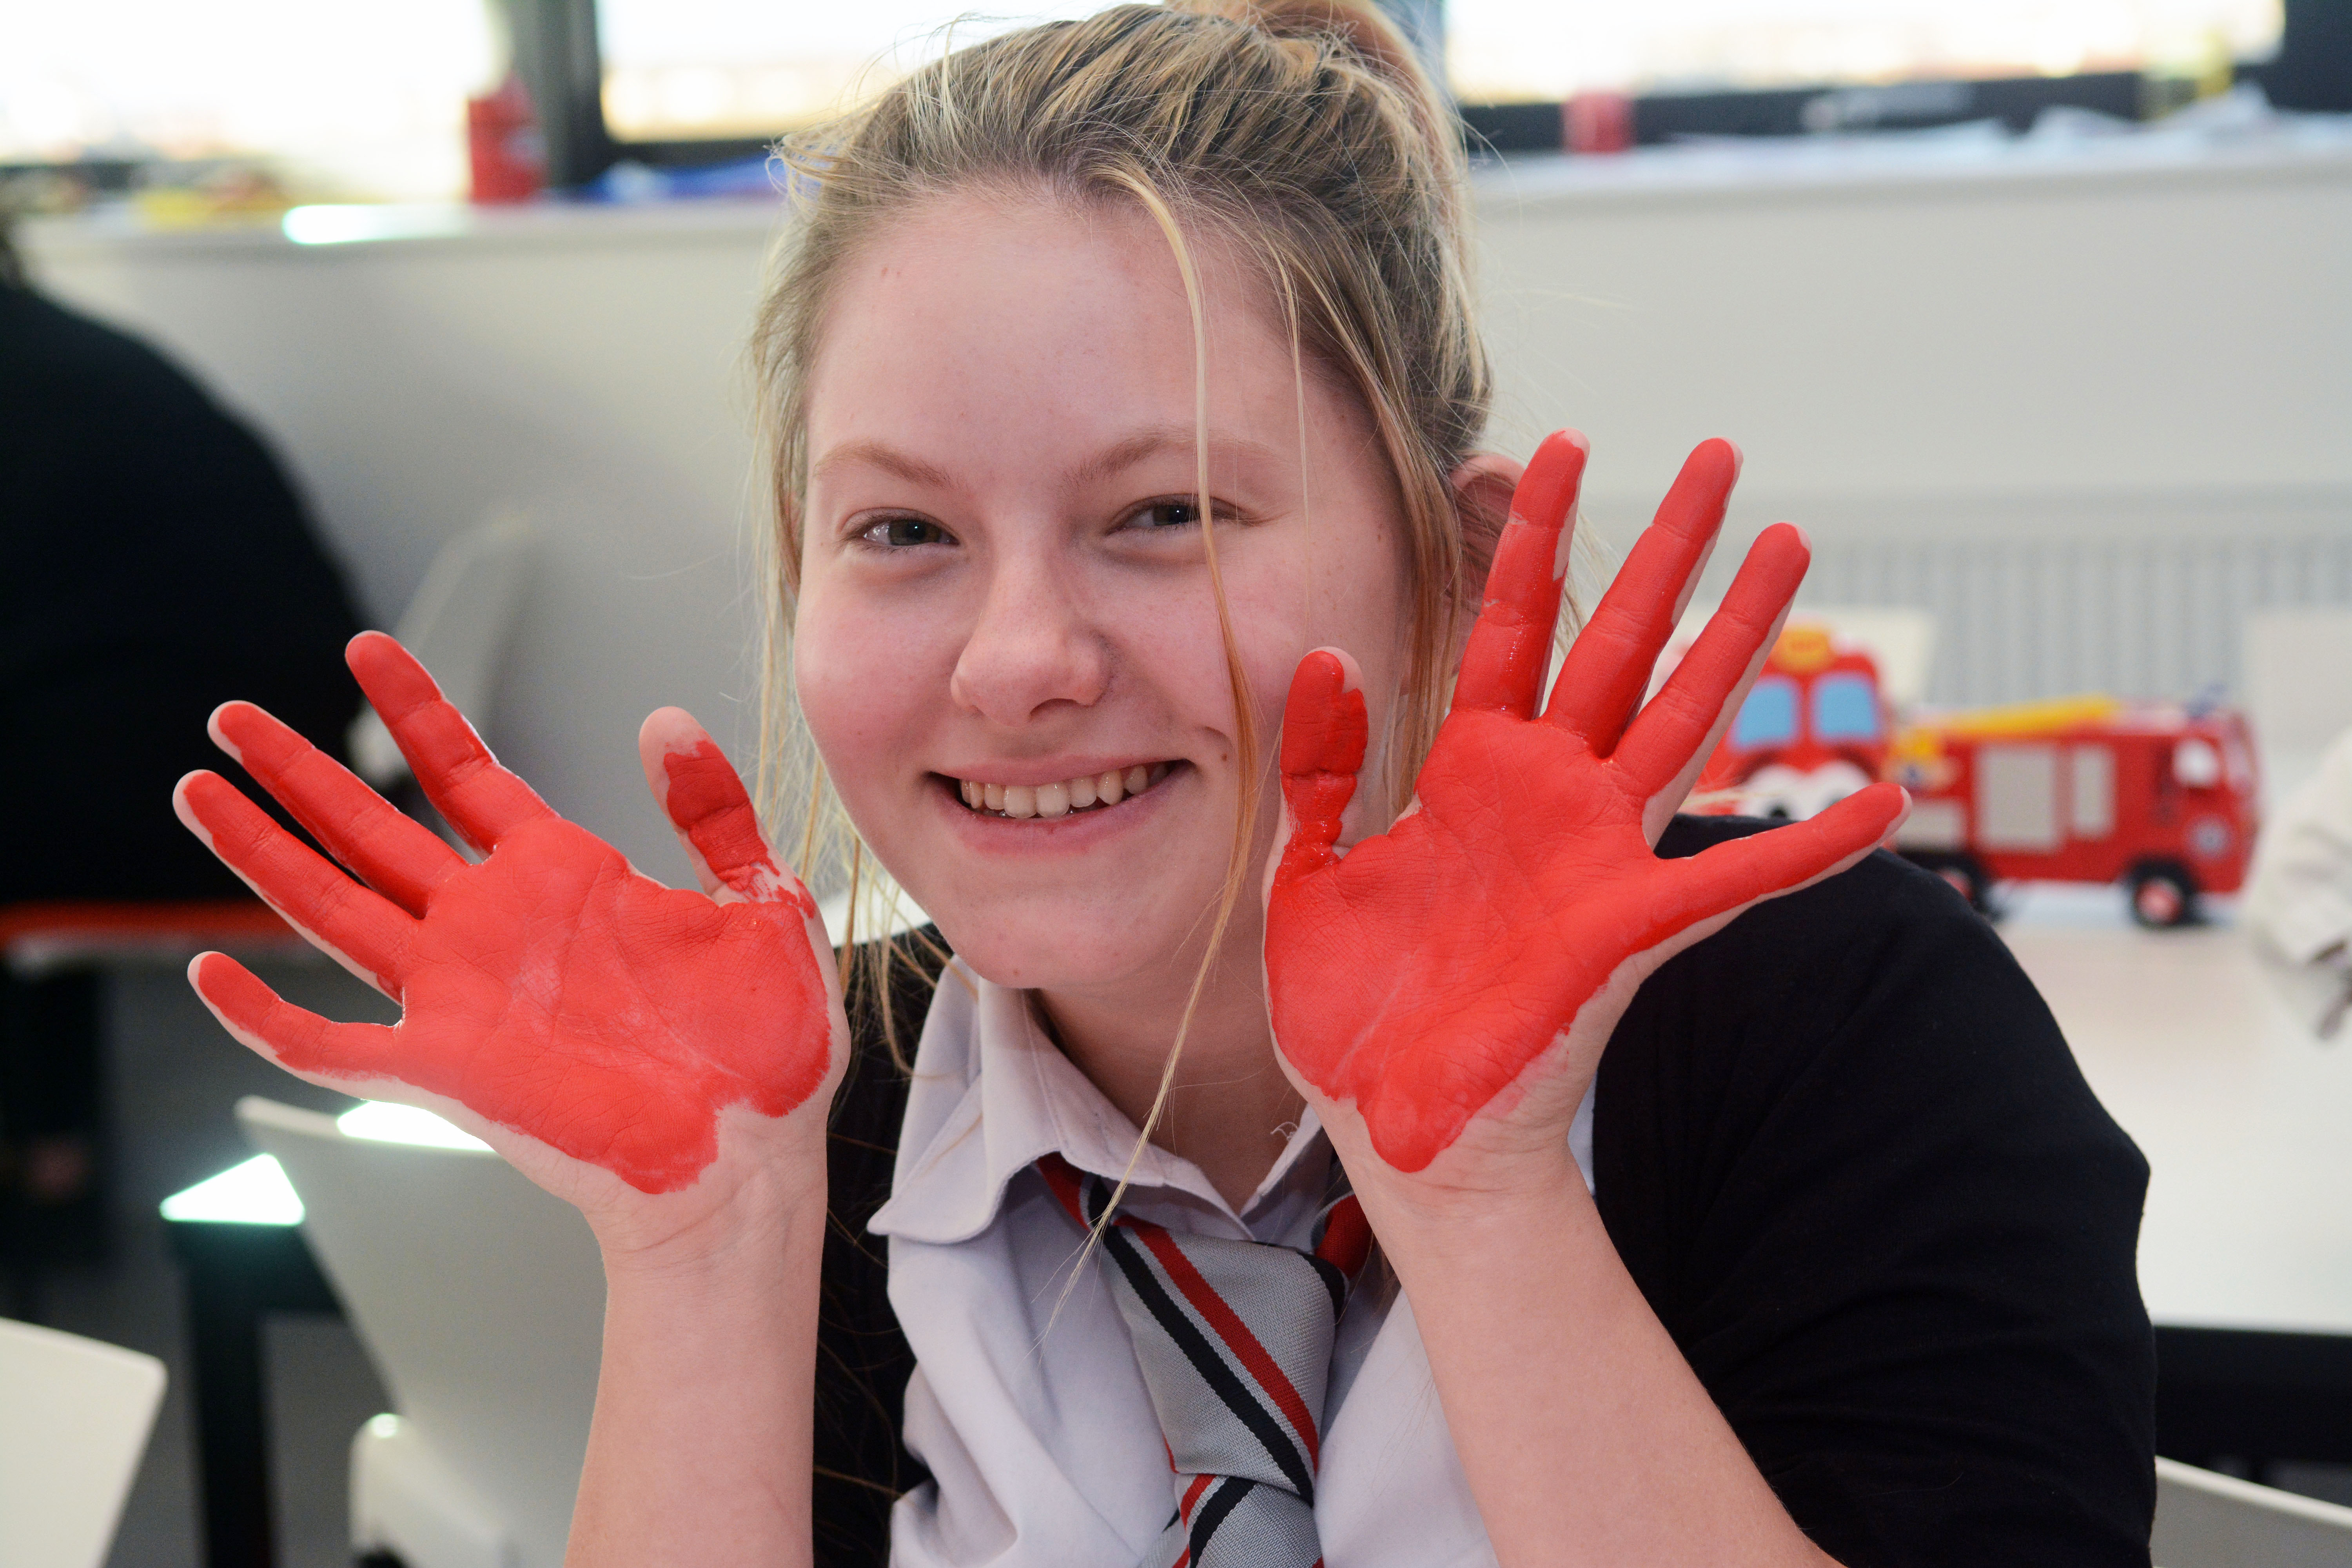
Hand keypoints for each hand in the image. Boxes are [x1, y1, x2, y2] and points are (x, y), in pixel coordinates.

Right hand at [174, 633, 846, 1254]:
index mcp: (564, 881)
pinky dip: (266, 1017)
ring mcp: (459, 996)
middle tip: (232, 716)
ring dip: (263, 854)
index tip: (367, 649)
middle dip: (301, 772)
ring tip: (200, 792)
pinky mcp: (445, 1069)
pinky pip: (331, 1044)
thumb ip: (714, 813)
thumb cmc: (766, 1055)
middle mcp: (496, 929)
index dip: (416, 712)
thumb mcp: (764, 903)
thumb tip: (668, 720)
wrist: (755, 1162)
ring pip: (333, 910)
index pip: (467, 774)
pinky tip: (211, 975)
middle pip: (373, 830)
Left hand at [1265, 433, 1904, 1184]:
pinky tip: (1884, 800)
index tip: (1561, 448)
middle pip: (1620, 643)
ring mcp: (1597, 855)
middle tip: (1717, 454)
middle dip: (1665, 548)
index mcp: (1467, 772)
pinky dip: (1812, 846)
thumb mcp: (1303, 875)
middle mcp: (1548, 795)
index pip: (1506, 625)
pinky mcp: (1628, 929)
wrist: (1387, 1129)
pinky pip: (1738, 882)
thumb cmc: (1350, 1015)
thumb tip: (1328, 655)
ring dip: (1740, 633)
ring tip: (1790, 542)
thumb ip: (1319, 767)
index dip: (1532, 538)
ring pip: (1684, 716)